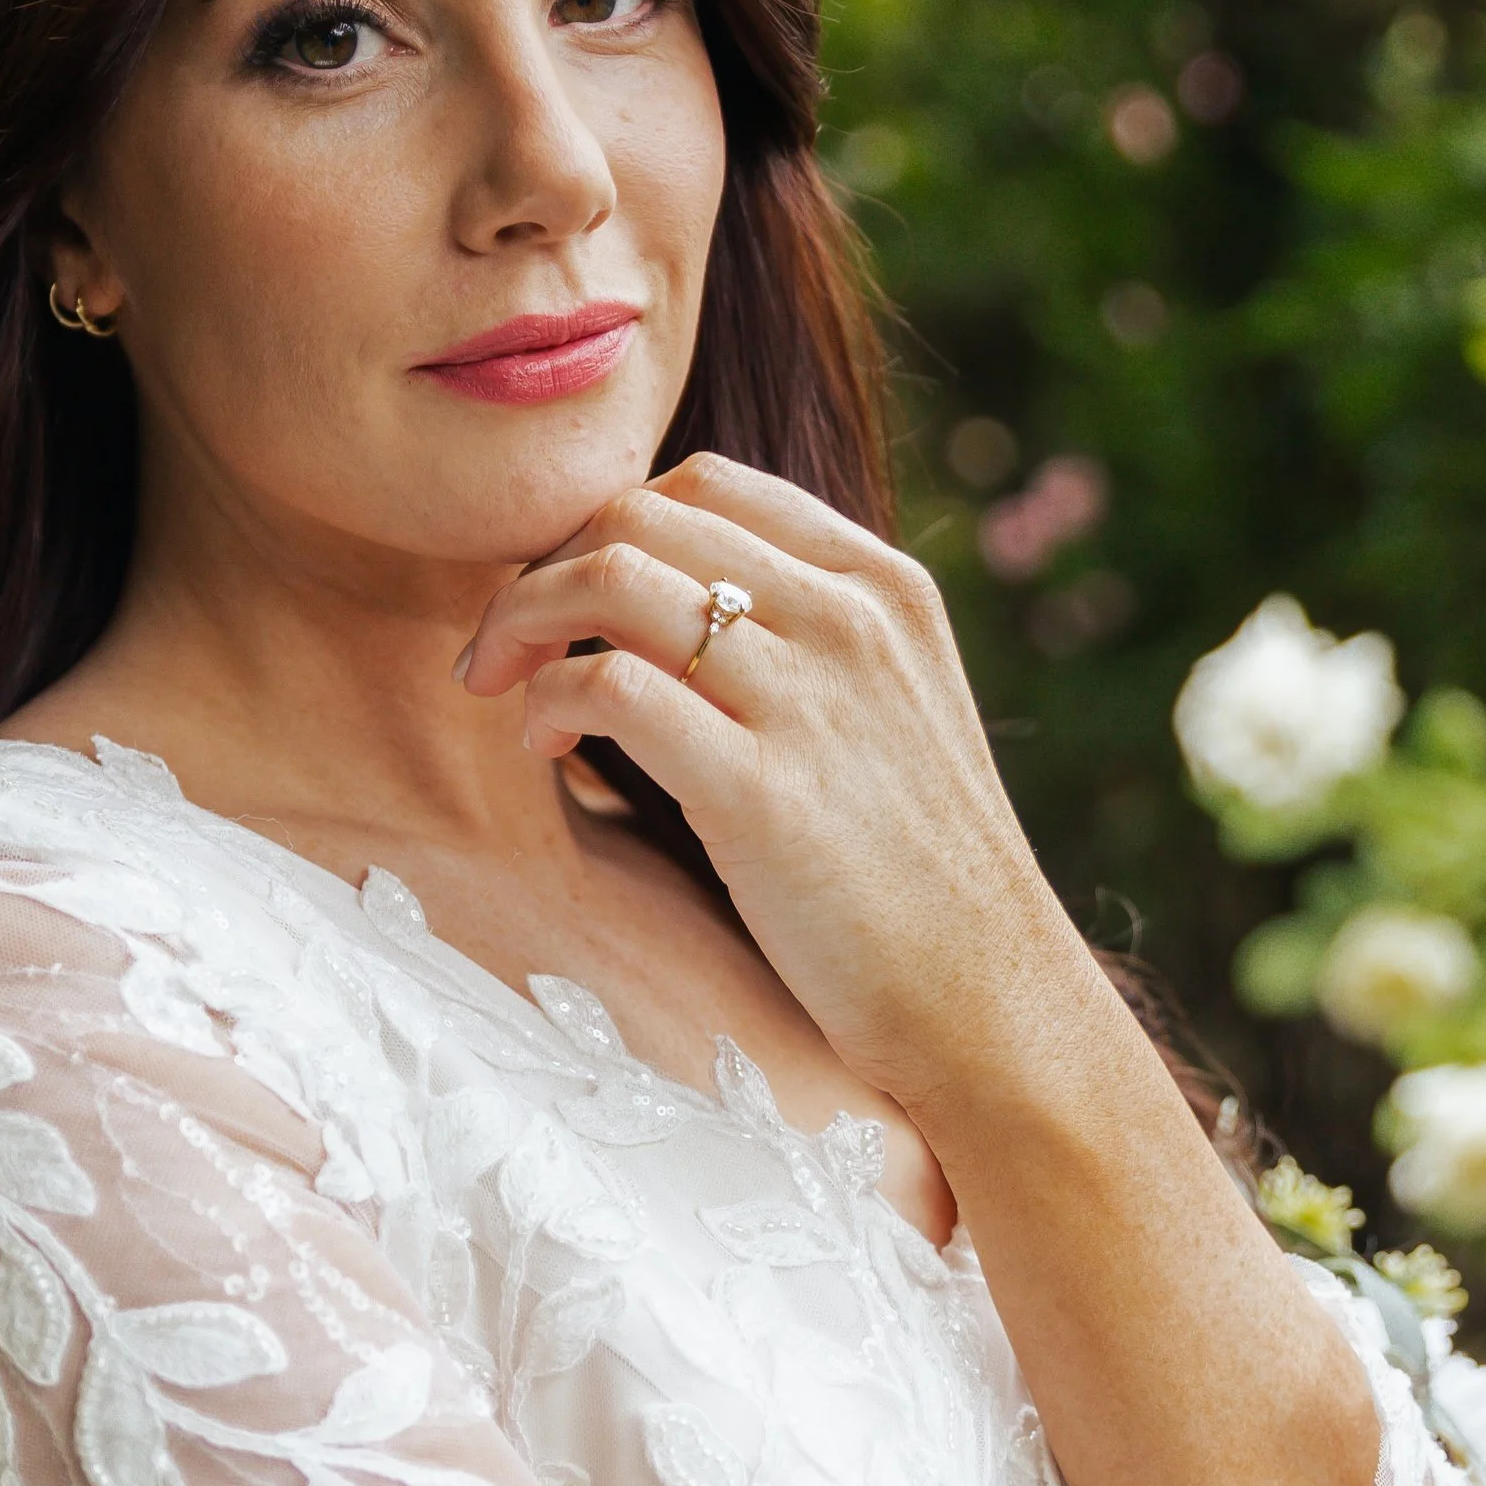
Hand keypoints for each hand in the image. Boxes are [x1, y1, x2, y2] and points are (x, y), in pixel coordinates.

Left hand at [457, 454, 1079, 1124]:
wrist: (986, 1002)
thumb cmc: (917, 876)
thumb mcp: (893, 712)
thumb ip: (807, 642)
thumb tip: (676, 608)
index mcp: (883, 586)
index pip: (706, 484)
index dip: (605, 526)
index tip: (562, 597)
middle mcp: (849, 618)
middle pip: (641, 513)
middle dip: (542, 566)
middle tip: (500, 645)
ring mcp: (808, 698)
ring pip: (612, 576)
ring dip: (519, 621)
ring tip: (498, 687)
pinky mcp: (760, 789)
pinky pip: (610, 684)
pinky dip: (547, 699)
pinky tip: (544, 746)